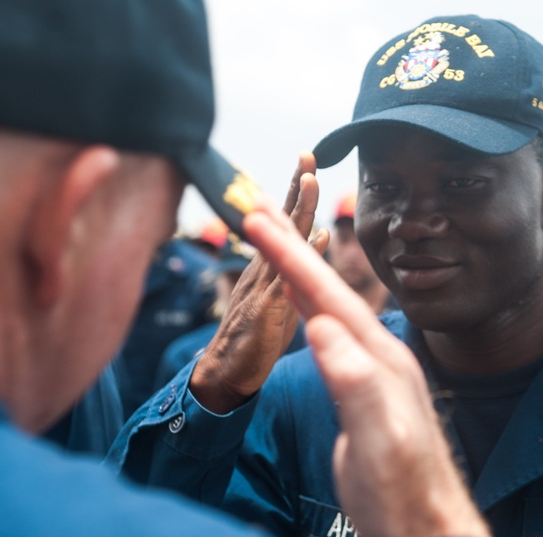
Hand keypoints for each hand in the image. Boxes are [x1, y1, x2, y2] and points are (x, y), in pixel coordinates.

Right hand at [189, 152, 327, 412]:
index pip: (286, 225)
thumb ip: (297, 264)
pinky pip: (284, 282)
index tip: (309, 160)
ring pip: (282, 246)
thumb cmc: (253, 339)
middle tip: (308, 154)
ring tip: (310, 181)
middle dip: (295, 188)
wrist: (223, 377)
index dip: (297, 193)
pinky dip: (296, 261)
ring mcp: (262, 292)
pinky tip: (311, 240)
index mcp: (269, 268)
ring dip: (296, 212)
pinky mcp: (265, 315)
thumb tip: (319, 232)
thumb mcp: (279, 298)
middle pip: (282, 225)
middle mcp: (263, 273)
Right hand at [242, 197, 492, 536]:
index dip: (292, 258)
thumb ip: (354, 383)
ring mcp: (371, 373)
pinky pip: (330, 336)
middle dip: (292, 249)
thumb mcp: (377, 439)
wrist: (426, 530)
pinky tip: (304, 307)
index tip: (260, 222)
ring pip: (329, 309)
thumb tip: (322, 328)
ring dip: (299, 274)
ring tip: (276, 242)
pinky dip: (310, 310)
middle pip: (328, 291)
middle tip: (261, 210)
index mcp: (379, 361)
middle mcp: (378, 357)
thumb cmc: (402, 492)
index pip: (328, 297)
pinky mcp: (361, 393)